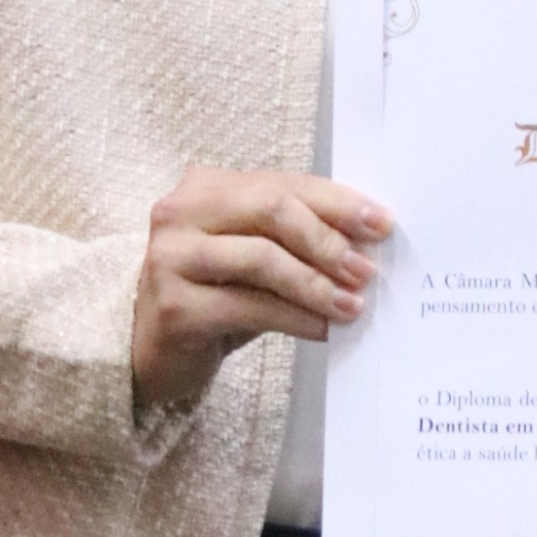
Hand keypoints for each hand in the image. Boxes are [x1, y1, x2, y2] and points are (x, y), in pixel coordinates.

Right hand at [130, 170, 392, 408]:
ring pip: (262, 258)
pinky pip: (248, 306)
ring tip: (353, 305)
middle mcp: (181, 211)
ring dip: (316, 283)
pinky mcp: (174, 305)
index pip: (283, 184)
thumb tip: (367, 245)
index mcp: (207, 187)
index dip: (337, 202)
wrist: (154, 352)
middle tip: (367, 270)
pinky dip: (294, 317)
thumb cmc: (214, 297)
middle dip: (328, 240)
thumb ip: (296, 240)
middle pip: (271, 210)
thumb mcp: (255, 259)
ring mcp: (170, 256)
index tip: (382, 225)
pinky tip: (322, 329)